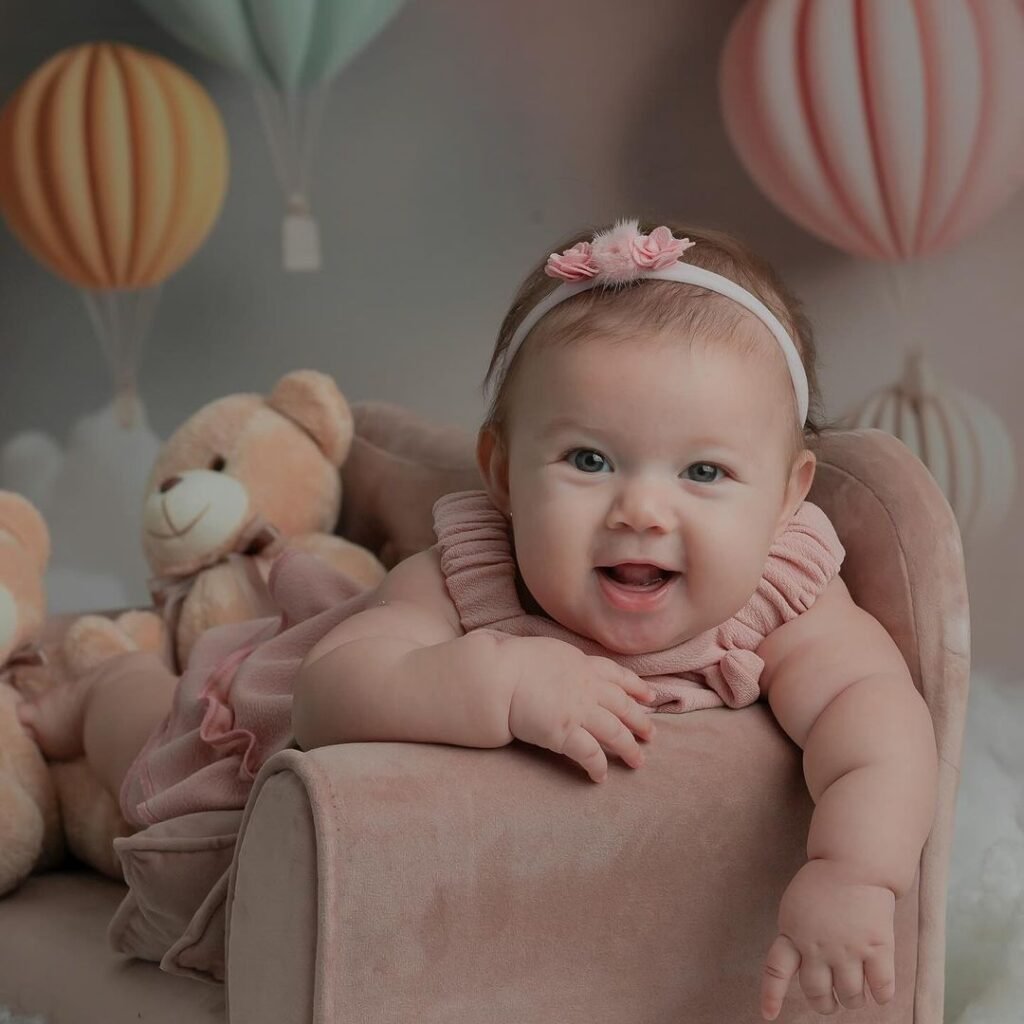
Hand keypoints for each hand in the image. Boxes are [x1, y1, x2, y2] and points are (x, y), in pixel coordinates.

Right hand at [498, 633, 655, 782]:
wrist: (498, 676)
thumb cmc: (513, 660)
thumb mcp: (549, 651)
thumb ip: (565, 661)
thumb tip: (565, 667)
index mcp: (582, 664)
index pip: (618, 676)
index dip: (636, 687)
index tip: (649, 697)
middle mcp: (587, 688)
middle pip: (623, 706)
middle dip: (640, 721)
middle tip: (651, 734)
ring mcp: (578, 712)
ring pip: (615, 732)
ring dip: (629, 748)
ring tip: (638, 761)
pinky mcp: (565, 734)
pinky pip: (590, 754)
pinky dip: (598, 767)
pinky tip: (601, 777)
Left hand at [760, 859, 895, 1019]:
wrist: (854, 863)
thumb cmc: (823, 885)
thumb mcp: (795, 907)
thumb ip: (795, 937)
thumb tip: (802, 970)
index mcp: (793, 933)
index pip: (776, 970)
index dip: (772, 995)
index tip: (769, 1015)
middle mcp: (818, 946)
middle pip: (817, 993)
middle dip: (824, 1004)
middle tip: (830, 1001)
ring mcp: (848, 949)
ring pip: (850, 997)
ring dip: (852, 1000)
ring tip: (854, 992)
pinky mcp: (877, 948)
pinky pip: (881, 989)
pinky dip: (880, 995)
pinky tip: (878, 989)